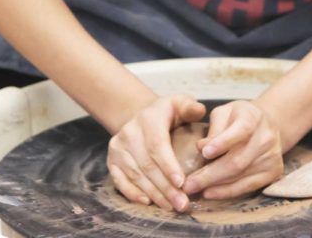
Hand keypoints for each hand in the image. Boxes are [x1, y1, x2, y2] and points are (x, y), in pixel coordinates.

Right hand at [107, 94, 205, 210]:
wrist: (142, 117)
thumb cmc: (167, 114)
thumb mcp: (180, 104)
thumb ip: (191, 107)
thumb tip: (200, 111)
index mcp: (148, 118)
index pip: (157, 145)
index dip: (168, 165)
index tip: (182, 183)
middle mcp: (129, 132)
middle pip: (147, 164)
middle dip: (166, 187)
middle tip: (182, 203)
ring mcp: (118, 147)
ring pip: (136, 175)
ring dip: (154, 194)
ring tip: (172, 206)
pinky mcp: (111, 160)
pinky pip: (119, 180)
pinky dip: (132, 193)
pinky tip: (147, 202)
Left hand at [182, 100, 283, 198]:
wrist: (267, 123)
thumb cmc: (239, 117)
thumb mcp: (224, 112)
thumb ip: (214, 128)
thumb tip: (201, 147)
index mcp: (253, 117)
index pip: (240, 131)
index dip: (222, 143)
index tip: (204, 152)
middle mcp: (266, 137)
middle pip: (238, 160)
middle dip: (210, 174)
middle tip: (188, 183)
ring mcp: (272, 156)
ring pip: (241, 176)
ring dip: (216, 185)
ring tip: (195, 189)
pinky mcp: (274, 171)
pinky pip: (249, 186)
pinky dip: (228, 191)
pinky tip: (212, 192)